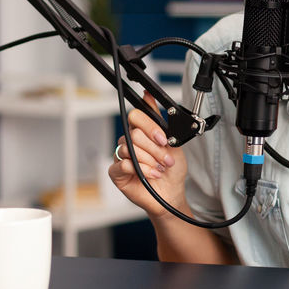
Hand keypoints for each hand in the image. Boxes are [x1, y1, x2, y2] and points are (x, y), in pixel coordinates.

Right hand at [107, 99, 187, 219]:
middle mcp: (128, 142)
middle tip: (165, 160)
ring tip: (159, 169)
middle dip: (155, 150)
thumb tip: (148, 96)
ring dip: (149, 161)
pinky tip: (150, 175)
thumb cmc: (171, 170)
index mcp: (140, 132)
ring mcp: (121, 157)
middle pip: (134, 134)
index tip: (163, 139)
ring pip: (129, 149)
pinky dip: (141, 169)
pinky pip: (123, 164)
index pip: (135, 116)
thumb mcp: (171, 141)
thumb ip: (158, 120)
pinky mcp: (116, 173)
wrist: (171, 193)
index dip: (150, 127)